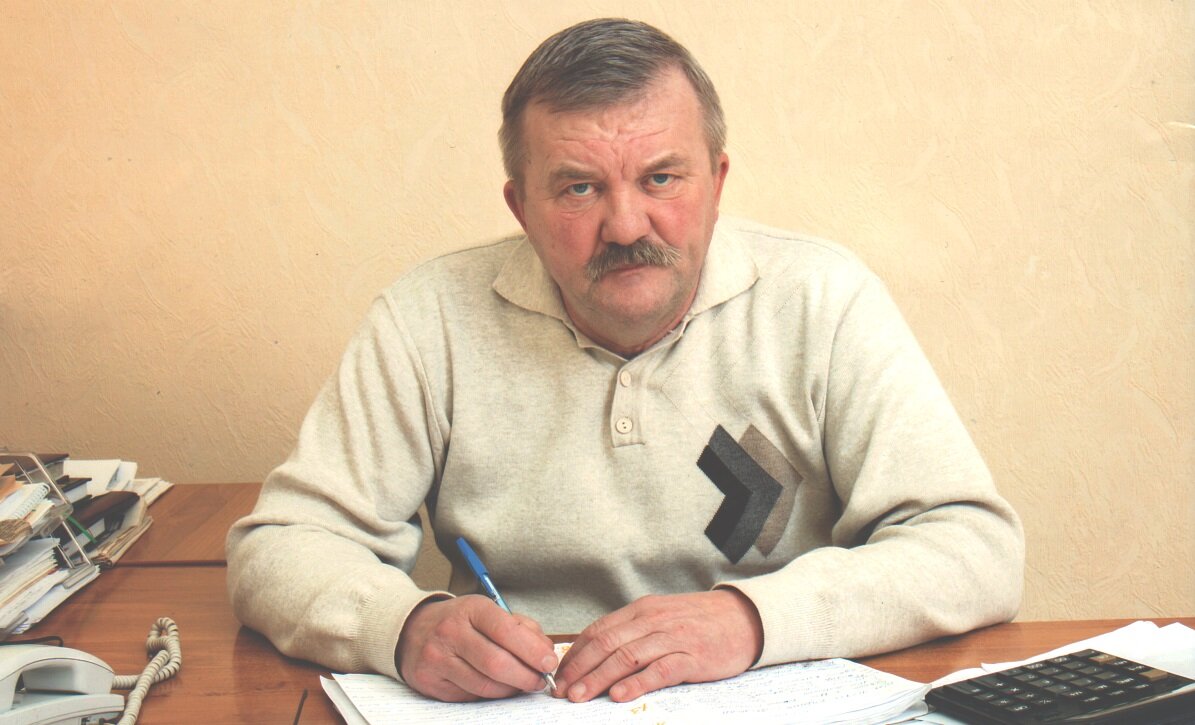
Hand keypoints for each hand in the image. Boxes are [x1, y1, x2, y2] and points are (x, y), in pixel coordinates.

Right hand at [396, 595, 557, 701]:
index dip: (532, 650)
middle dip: (525, 676)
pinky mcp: (430, 682)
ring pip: (484, 685)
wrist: (413, 629)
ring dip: (511, 689)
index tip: (548, 662)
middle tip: (540, 681)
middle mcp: (450, 632)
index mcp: (470, 609)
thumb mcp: (488, 612)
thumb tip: (545, 651)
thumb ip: (520, 628)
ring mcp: (437, 658)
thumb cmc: (460, 621)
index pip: (506, 631)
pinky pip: (470, 696)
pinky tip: (498, 687)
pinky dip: (490, 695)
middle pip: (496, 663)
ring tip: (523, 685)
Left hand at [554, 589, 762, 702]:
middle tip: (561, 690)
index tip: (559, 674)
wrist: (744, 618)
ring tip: (581, 696)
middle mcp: (653, 620)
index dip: (575, 654)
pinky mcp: (692, 656)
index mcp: (641, 610)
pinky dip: (638, 682)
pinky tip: (621, 695)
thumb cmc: (699, 622)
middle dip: (580, 668)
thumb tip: (596, 653)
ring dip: (599, 678)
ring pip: (627, 656)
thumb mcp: (661, 617)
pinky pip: (660, 669)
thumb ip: (632, 632)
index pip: (599, 630)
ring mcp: (672, 637)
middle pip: (607, 644)